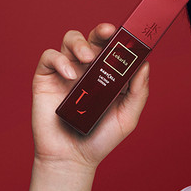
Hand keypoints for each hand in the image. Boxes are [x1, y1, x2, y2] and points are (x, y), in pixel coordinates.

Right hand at [31, 23, 149, 169]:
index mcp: (107, 75)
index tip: (129, 34)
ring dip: (80, 43)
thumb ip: (138, 92)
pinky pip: (49, 57)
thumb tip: (145, 65)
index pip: (114, 49)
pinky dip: (60, 60)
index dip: (121, 39)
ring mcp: (66, 72)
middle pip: (93, 39)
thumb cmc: (100, 139)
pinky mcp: (45, 78)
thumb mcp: (127, 116)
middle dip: (101, 32)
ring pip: (70, 41)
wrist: (72, 158)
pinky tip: (71, 75)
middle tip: (108, 33)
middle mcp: (87, 70)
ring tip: (88, 58)